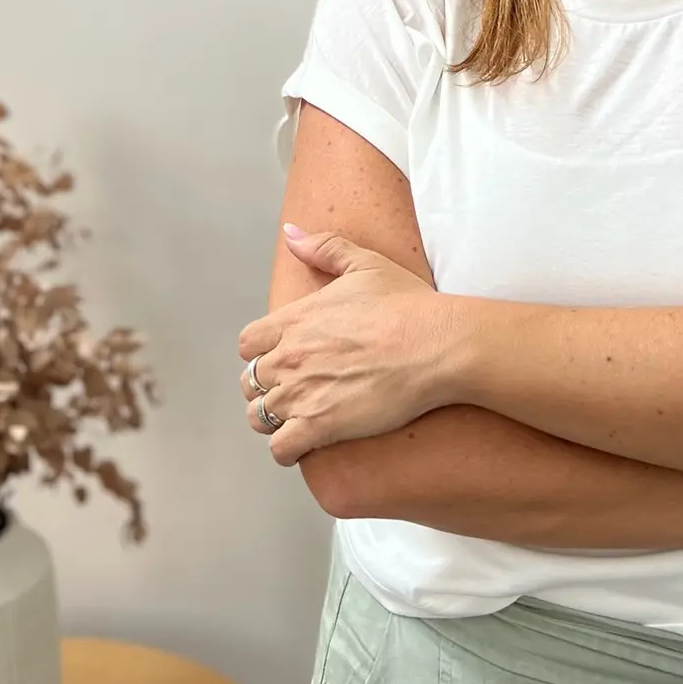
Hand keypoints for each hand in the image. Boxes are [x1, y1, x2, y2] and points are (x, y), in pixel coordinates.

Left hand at [238, 228, 456, 465]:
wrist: (435, 344)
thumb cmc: (406, 304)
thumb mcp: (364, 263)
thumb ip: (323, 247)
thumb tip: (291, 233)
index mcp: (295, 319)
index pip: (247, 344)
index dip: (259, 353)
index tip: (280, 357)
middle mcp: (290, 356)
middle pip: (250, 382)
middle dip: (265, 387)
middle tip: (291, 390)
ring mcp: (302, 393)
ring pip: (259, 417)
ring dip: (273, 419)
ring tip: (295, 419)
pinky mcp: (320, 425)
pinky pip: (281, 447)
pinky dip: (287, 449)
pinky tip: (304, 444)